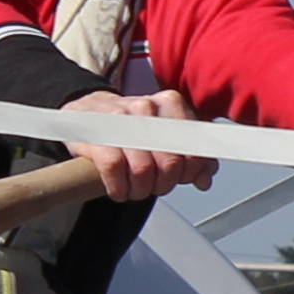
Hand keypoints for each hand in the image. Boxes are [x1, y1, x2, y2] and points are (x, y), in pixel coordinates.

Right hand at [62, 87, 213, 205]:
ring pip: (143, 169)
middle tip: (154, 187)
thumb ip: (191, 156)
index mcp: (170, 104)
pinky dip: (119, 188)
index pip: (193, 148)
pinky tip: (119, 189)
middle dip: (163, 184)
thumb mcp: (165, 135)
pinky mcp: (97, 134)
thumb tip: (205, 180)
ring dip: (140, 190)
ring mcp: (120, 119)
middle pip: (169, 162)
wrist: (89, 111)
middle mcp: (147, 108)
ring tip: (135, 189)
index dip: (188, 172)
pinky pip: (114, 170)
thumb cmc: (133, 128)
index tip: (179, 178)